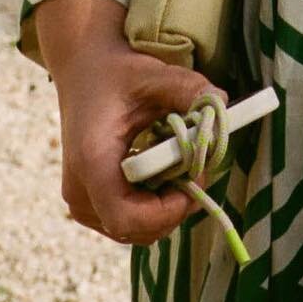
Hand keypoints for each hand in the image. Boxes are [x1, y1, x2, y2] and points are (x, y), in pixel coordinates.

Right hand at [50, 39, 229, 247]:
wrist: (83, 71)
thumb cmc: (116, 74)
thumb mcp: (154, 75)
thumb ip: (188, 88)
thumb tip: (222, 101)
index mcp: (92, 163)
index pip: (128, 218)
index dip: (169, 209)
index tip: (197, 176)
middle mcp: (80, 192)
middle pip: (135, 230)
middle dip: (175, 207)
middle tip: (200, 168)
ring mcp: (82, 202)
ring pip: (133, 230)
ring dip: (166, 206)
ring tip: (183, 166)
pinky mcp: (90, 202)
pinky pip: (127, 220)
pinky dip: (153, 204)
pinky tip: (165, 170)